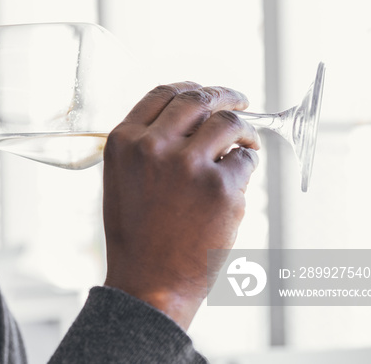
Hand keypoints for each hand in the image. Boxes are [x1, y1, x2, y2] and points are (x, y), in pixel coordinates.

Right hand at [102, 82, 259, 328]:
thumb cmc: (137, 235)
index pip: (163, 93)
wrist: (149, 282)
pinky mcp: (221, 187)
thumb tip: (191, 118)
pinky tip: (237, 181)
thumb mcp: (123, 179)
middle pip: (199, 99)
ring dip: (244, 129)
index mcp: (124, 142)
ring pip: (229, 122)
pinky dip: (246, 164)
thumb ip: (147, 145)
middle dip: (226, 94)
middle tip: (241, 101)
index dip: (191, 87)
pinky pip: (245, 158)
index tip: (206, 92)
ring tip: (246, 142)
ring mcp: (188, 165)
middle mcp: (153, 146)